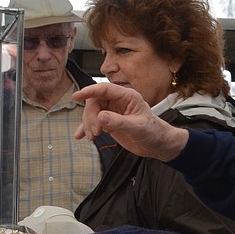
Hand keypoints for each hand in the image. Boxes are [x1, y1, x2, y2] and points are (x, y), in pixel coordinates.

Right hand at [73, 83, 188, 160]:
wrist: (158, 144)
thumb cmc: (153, 132)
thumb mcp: (137, 127)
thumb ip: (118, 122)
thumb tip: (100, 117)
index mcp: (128, 96)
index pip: (105, 89)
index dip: (89, 91)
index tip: (76, 96)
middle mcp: (118, 101)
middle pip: (95, 101)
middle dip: (90, 116)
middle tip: (95, 132)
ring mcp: (113, 111)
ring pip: (92, 112)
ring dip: (88, 124)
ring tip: (93, 137)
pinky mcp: (109, 122)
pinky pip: (93, 122)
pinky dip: (86, 128)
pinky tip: (80, 135)